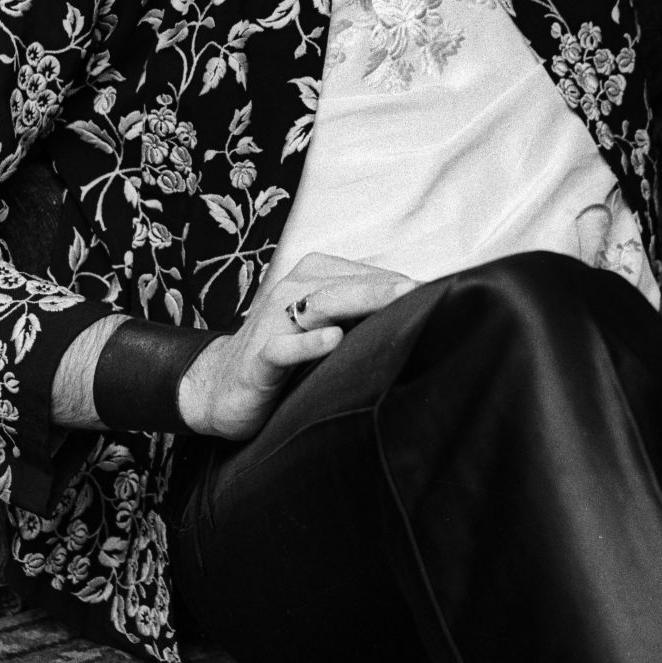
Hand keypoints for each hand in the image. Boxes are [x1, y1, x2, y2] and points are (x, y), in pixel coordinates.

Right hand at [179, 250, 415, 440]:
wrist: (220, 386)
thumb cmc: (286, 353)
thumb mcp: (326, 327)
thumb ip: (363, 317)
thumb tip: (423, 315)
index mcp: (313, 276)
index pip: (365, 276)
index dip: (401, 285)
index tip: (441, 292)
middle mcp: (292, 289)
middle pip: (347, 284)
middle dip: (387, 287)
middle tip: (425, 291)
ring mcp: (273, 321)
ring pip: (319, 304)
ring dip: (359, 302)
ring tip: (397, 301)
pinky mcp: (259, 357)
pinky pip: (284, 347)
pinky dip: (308, 343)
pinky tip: (333, 340)